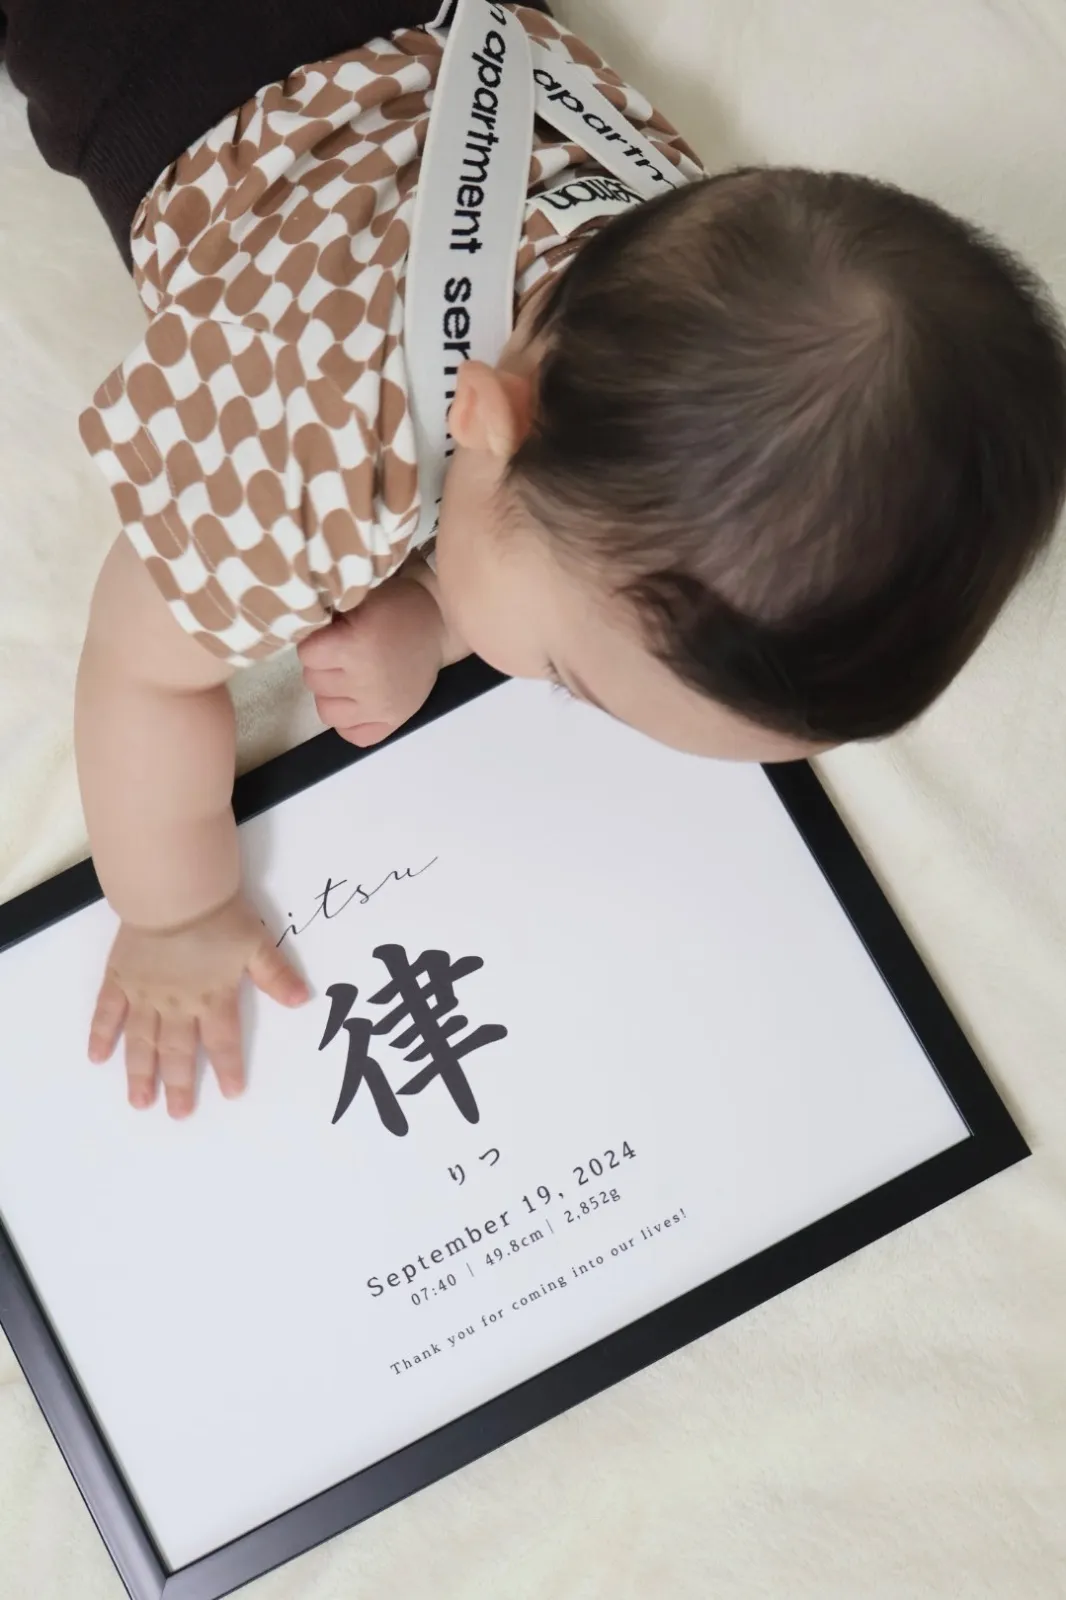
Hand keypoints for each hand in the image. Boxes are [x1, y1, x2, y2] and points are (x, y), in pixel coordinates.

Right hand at [88, 895, 308, 1117]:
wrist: (174, 894)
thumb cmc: (218, 917)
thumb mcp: (257, 944)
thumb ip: (277, 975)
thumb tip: (303, 1001)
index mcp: (213, 998)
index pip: (223, 1042)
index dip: (228, 1069)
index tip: (231, 1093)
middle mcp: (177, 1005)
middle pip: (178, 1052)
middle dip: (179, 1085)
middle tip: (177, 1114)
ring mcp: (145, 995)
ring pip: (141, 1042)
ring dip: (140, 1074)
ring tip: (139, 1102)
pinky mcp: (120, 979)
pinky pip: (108, 1013)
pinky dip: (101, 1036)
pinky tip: (97, 1058)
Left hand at [297, 575, 445, 747]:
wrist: (441, 620)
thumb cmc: (396, 605)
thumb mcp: (358, 598)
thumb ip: (330, 621)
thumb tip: (304, 638)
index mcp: (356, 646)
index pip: (307, 656)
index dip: (315, 644)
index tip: (330, 636)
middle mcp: (367, 682)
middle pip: (315, 683)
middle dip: (322, 667)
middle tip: (342, 655)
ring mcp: (381, 706)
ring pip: (327, 711)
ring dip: (332, 694)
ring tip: (348, 678)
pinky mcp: (394, 721)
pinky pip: (354, 736)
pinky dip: (350, 723)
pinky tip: (357, 703)